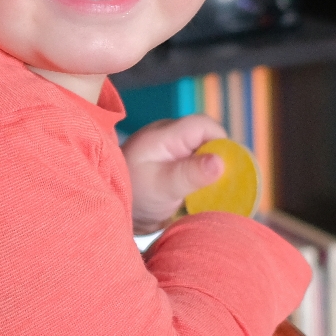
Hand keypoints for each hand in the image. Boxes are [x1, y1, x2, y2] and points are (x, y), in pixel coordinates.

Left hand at [122, 115, 227, 235]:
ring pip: (203, 154)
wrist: (106, 209)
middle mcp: (170, 137)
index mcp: (166, 134)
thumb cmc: (133, 195)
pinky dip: (201, 180)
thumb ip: (191, 173)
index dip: (223, 144)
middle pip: (208, 140)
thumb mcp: (164, 186)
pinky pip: (194, 166)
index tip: (229, 170)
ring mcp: (170, 151)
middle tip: (223, 187)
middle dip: (219, 161)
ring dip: (211, 173)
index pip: (205, 126)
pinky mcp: (171, 165)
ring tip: (211, 194)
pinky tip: (200, 197)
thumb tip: (221, 161)